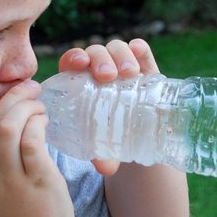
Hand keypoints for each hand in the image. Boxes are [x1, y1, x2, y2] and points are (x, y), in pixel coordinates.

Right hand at [0, 80, 73, 216]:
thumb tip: (10, 129)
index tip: (13, 96)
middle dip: (11, 98)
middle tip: (30, 88)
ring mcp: (10, 180)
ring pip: (7, 127)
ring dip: (25, 108)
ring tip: (40, 104)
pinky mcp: (36, 182)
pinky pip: (31, 141)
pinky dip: (37, 124)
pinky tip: (45, 122)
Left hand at [57, 38, 160, 174]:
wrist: (140, 135)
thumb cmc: (111, 137)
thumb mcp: (104, 146)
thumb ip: (101, 154)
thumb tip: (105, 168)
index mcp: (80, 83)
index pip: (71, 62)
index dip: (74, 58)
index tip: (80, 65)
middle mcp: (99, 70)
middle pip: (94, 53)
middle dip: (100, 59)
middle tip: (107, 76)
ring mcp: (122, 66)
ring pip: (115, 48)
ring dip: (120, 55)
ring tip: (128, 73)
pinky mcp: (144, 66)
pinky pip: (140, 49)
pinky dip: (138, 48)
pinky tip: (138, 52)